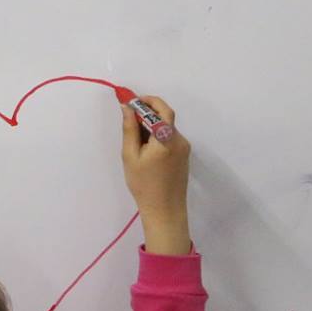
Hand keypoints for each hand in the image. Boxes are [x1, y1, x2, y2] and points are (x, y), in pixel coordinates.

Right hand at [120, 94, 191, 255]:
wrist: (165, 210)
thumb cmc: (144, 185)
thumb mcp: (130, 156)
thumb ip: (130, 129)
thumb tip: (127, 108)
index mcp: (167, 139)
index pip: (161, 110)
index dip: (146, 101)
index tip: (129, 100)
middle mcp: (180, 140)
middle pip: (165, 117)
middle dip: (147, 111)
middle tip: (128, 115)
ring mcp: (184, 148)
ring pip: (167, 127)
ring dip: (151, 125)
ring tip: (134, 138)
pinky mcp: (184, 156)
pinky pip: (170, 138)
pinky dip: (157, 135)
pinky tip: (145, 149)